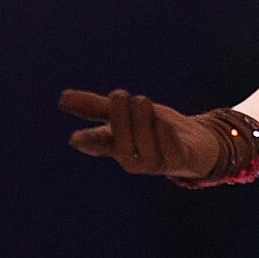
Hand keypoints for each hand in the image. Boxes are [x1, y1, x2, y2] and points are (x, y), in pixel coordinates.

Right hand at [59, 88, 222, 178]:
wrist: (196, 140)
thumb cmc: (155, 126)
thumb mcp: (128, 112)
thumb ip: (98, 107)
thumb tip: (62, 98)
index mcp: (117, 145)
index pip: (98, 145)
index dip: (88, 142)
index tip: (76, 138)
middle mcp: (133, 158)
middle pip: (121, 145)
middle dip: (119, 119)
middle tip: (119, 94)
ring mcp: (156, 163)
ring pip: (145, 148)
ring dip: (142, 123)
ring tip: (141, 99)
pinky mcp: (179, 162)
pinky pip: (171, 154)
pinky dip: (166, 138)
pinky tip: (164, 123)